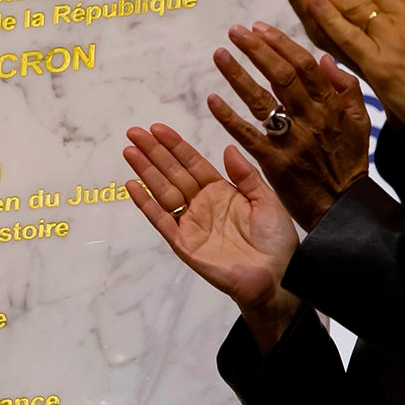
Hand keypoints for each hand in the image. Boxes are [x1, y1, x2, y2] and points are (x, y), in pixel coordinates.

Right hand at [124, 124, 303, 351]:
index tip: (157, 128)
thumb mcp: (266, 199)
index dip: (175, 146)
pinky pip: (161, 220)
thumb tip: (226, 149)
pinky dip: (146, 204)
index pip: (192, 163)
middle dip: (153, 152)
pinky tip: (132, 186)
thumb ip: (246, 175)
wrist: (276, 276)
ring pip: (162, 191)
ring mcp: (190, 224)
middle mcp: (201, 204)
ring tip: (129, 152)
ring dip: (145, 171)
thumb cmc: (276, 240)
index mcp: (221, 191)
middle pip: (172, 173)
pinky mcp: (183, 244)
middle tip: (133, 132)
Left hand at [206, 23, 369, 228]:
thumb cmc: (349, 161)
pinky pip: (248, 135)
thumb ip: (346, 88)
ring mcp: (292, 140)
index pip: (304, 65)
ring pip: (262, 100)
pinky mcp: (275, 162)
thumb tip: (324, 59)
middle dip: (257, 50)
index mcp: (332, 105)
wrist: (342, 205)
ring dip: (238, 75)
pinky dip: (228, 117)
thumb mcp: (359, 121)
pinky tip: (212, 99)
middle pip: (281, 76)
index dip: (281, 44)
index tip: (259, 28)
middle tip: (235, 32)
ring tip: (219, 55)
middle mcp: (312, 118)